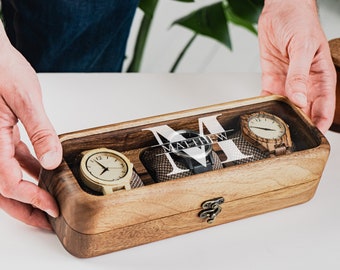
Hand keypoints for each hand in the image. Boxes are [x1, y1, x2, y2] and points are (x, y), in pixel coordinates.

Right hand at [0, 24, 62, 229]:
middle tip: (46, 220)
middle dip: (24, 208)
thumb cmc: (0, 67)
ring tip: (48, 200)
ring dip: (26, 190)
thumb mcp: (25, 98)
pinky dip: (25, 168)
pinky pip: (9, 159)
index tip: (52, 208)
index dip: (31, 199)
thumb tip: (52, 161)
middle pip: (2, 189)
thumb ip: (40, 131)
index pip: (8, 182)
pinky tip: (41, 170)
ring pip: (5, 176)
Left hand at [258, 0, 335, 132]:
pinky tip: (263, 114)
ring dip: (281, 117)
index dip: (321, 122)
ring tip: (274, 129)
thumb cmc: (300, 21)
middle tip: (290, 137)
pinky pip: (269, 97)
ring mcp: (288, 82)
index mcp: (320, 76)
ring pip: (286, 107)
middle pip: (304, 110)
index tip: (314, 136)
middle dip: (299, 124)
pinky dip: (266, 106)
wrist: (280, 10)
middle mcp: (305, 83)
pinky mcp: (272, 79)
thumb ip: (299, 74)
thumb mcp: (303, 47)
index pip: (324, 106)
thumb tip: (299, 98)